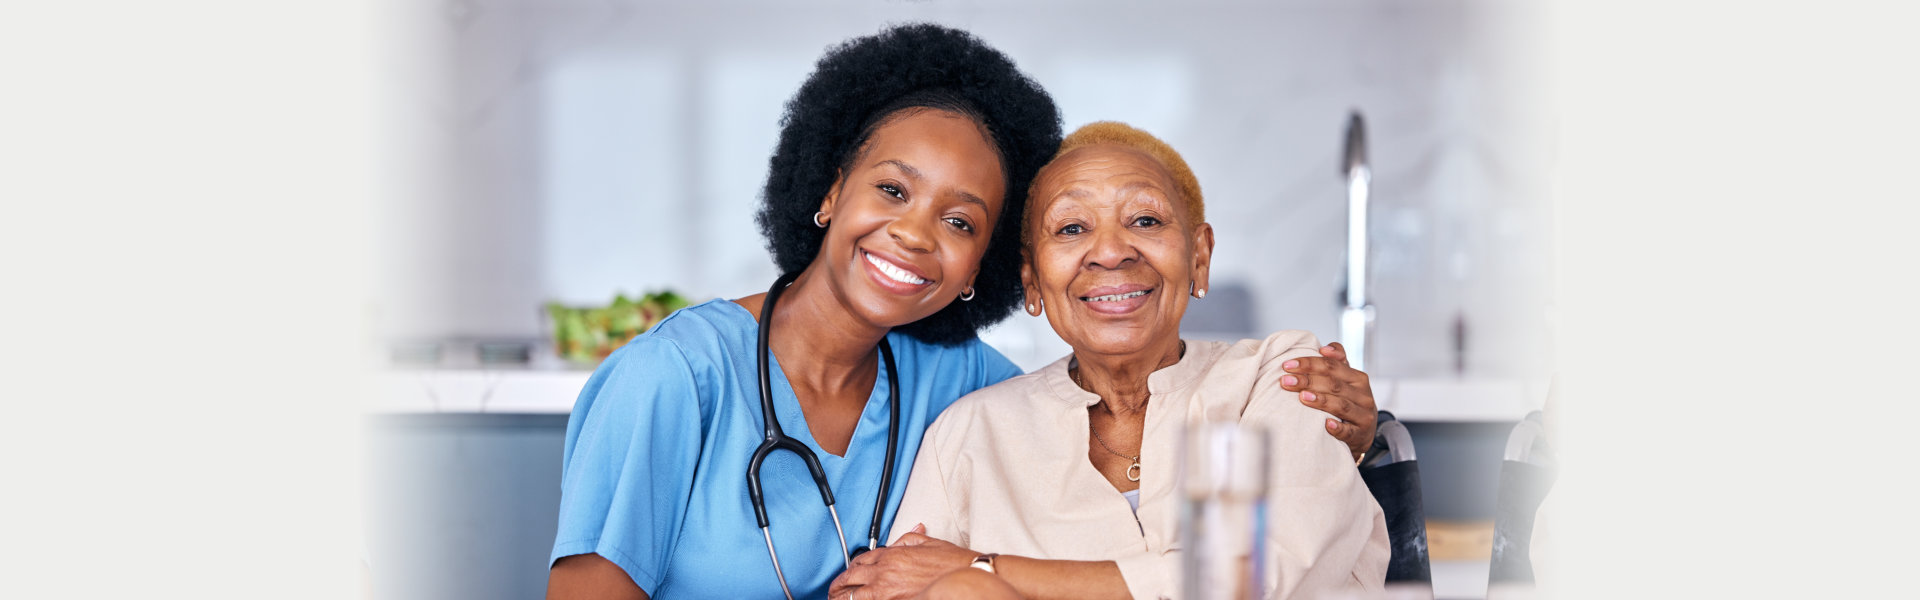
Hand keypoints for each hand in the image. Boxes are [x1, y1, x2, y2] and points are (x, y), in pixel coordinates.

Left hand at [828, 524, 976, 599]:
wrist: (967, 577)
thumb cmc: (953, 563)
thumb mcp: (929, 543)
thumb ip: (911, 538)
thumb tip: (905, 535)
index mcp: (893, 555)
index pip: (862, 559)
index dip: (851, 568)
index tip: (848, 574)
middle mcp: (886, 571)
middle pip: (851, 577)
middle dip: (838, 586)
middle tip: (833, 592)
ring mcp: (887, 590)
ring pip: (853, 596)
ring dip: (842, 599)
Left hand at [1280, 342, 1376, 460]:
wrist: (1364, 432)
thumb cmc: (1349, 402)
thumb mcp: (1347, 381)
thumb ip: (1337, 363)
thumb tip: (1324, 348)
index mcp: (1358, 378)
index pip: (1332, 366)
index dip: (1309, 363)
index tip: (1287, 365)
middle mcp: (1363, 395)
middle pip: (1334, 384)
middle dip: (1307, 380)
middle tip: (1285, 380)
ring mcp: (1363, 415)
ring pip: (1341, 405)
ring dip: (1321, 400)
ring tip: (1302, 397)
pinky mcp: (1361, 435)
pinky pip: (1349, 431)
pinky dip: (1338, 428)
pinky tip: (1326, 425)